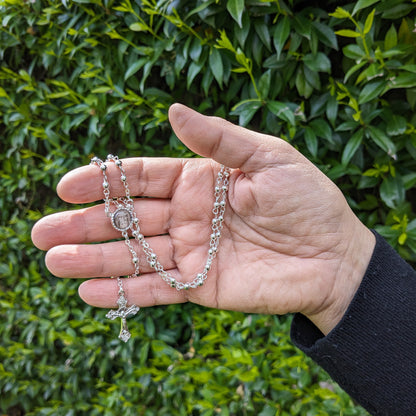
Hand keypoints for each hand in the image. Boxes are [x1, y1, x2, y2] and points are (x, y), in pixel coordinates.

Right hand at [31, 104, 374, 334]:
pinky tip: (90, 294)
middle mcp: (188, 216)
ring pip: (134, 256)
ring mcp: (192, 252)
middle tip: (43, 230)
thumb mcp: (269, 156)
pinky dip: (125, 293)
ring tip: (54, 261)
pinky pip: (156, 290)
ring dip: (94, 260)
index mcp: (200, 181)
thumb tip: (172, 110)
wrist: (334, 254)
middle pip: (127, 218)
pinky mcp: (201, 286)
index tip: (67, 184)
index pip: (141, 178)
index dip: (104, 181)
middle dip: (85, 223)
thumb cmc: (308, 200)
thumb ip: (219, 139)